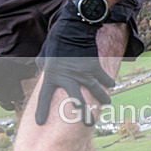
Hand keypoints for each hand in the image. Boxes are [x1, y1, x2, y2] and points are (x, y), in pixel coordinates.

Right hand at [0, 44, 36, 110]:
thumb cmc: (4, 69)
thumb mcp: (20, 69)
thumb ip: (30, 72)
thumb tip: (38, 71)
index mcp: (14, 95)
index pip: (21, 103)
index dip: (24, 104)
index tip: (26, 105)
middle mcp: (2, 97)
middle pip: (7, 106)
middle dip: (11, 106)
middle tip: (14, 106)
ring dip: (1, 96)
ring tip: (3, 91)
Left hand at [35, 2, 114, 125]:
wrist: (75, 26)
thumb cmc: (58, 38)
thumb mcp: (45, 52)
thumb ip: (42, 62)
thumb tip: (41, 65)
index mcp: (53, 75)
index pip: (44, 97)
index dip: (41, 110)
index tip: (39, 123)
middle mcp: (68, 78)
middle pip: (76, 101)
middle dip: (84, 114)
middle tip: (89, 124)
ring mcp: (83, 74)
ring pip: (95, 91)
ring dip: (102, 99)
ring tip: (107, 104)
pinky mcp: (94, 67)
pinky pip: (102, 77)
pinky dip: (108, 81)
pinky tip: (111, 85)